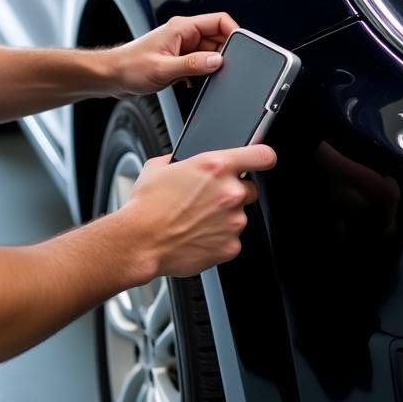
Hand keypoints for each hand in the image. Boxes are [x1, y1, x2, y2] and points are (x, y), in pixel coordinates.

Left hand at [107, 13, 237, 97]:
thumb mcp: (163, 69)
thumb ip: (193, 64)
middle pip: (217, 38)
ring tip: (203, 77)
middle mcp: (183, 34)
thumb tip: (217, 60)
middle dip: (224, 53)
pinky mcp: (177, 59)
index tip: (243, 47)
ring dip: (210, 65)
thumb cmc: (129, 67)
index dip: (234, 32)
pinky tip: (192, 82)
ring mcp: (181, 46)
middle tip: (225, 69)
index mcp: (181, 28)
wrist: (111, 76)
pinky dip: (201, 72)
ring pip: (208, 52)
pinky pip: (199, 62)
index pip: (218, 20)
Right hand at [121, 144, 277, 278]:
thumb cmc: (146, 205)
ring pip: (240, 216)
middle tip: (210, 199)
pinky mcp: (230, 246)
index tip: (262, 160)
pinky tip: (198, 235)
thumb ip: (181, 159)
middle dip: (234, 192)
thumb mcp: (160, 166)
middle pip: (251, 189)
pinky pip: (232, 239)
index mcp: (216, 166)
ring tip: (197, 220)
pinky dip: (219, 239)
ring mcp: (233, 221)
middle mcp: (229, 192)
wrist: (139, 241)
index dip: (263, 157)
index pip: (262, 155)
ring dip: (225, 217)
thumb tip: (186, 160)